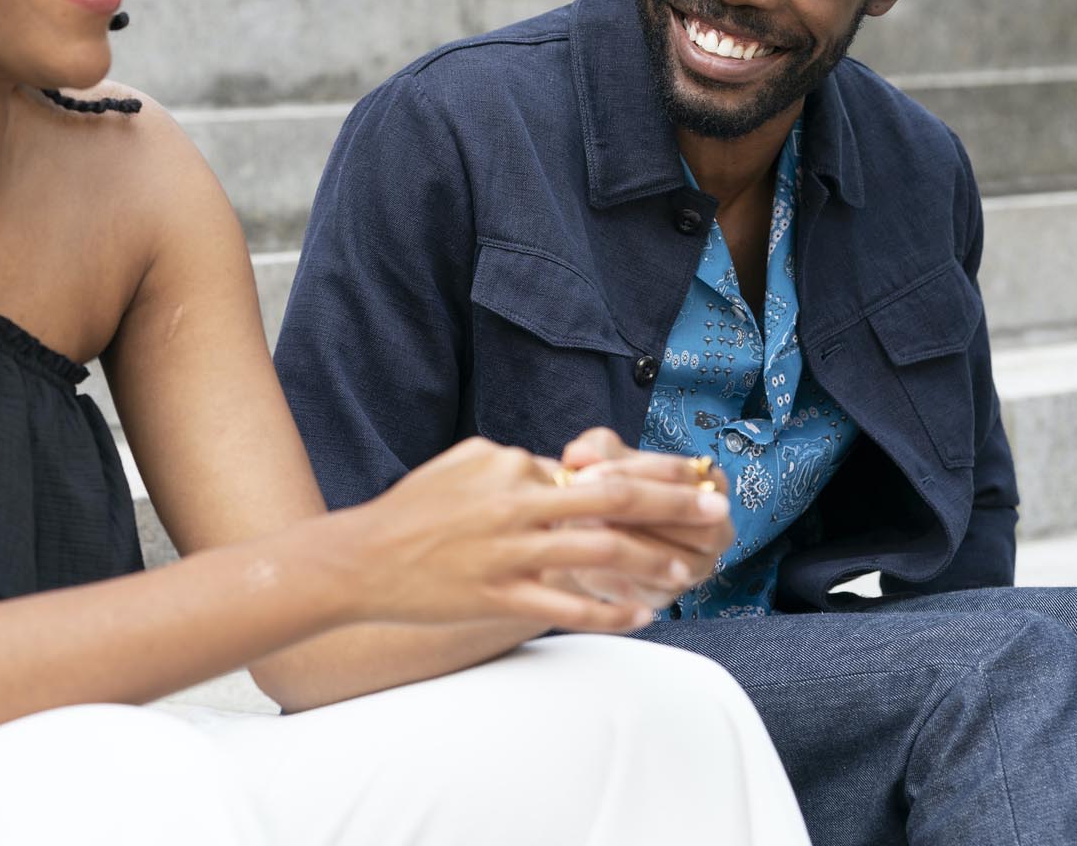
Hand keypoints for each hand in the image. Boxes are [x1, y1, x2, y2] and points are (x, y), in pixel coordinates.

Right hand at [332, 437, 714, 632]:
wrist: (360, 560)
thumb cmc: (411, 509)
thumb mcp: (463, 463)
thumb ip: (513, 462)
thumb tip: (551, 463)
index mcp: (512, 466)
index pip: (586, 469)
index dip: (644, 474)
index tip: (687, 476)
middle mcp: (517, 503)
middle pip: (611, 499)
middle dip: (671, 501)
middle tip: (716, 506)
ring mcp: (510, 552)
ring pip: (598, 553)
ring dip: (650, 560)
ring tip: (685, 569)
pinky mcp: (500, 595)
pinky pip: (569, 604)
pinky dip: (610, 611)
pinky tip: (642, 614)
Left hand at [550, 428, 734, 607]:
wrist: (591, 535)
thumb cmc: (607, 487)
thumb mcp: (601, 460)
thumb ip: (594, 451)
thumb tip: (581, 454)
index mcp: (710, 486)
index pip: (680, 475)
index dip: (631, 473)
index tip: (586, 474)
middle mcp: (716, 531)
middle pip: (684, 519)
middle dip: (633, 511)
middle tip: (584, 508)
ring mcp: (694, 569)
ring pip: (669, 561)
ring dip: (623, 544)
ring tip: (580, 529)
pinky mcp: (666, 597)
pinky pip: (644, 590)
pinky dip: (611, 575)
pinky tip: (581, 560)